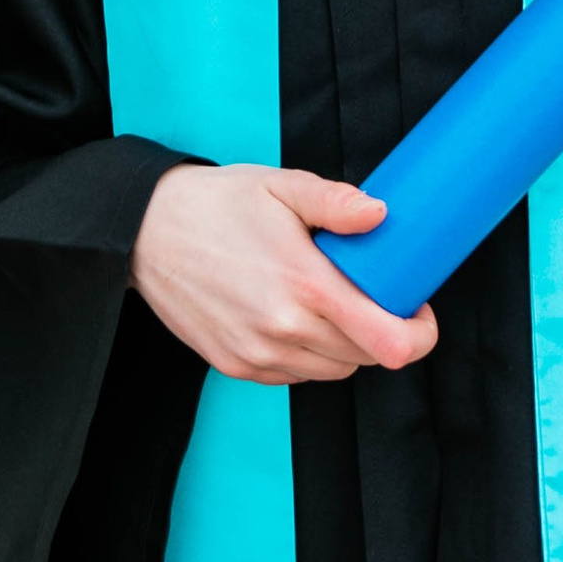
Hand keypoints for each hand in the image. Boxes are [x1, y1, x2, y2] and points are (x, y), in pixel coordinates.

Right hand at [129, 163, 438, 386]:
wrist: (144, 232)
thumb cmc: (216, 204)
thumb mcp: (281, 186)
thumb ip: (337, 202)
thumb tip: (382, 214)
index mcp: (306, 286)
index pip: (389, 342)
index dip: (418, 333)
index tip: (418, 309)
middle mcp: (284, 330)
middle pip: (367, 357)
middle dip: (382, 329)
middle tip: (372, 292)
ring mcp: (258, 354)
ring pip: (334, 370)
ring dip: (346, 344)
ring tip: (330, 301)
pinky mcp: (237, 366)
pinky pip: (297, 375)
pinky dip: (309, 354)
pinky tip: (295, 316)